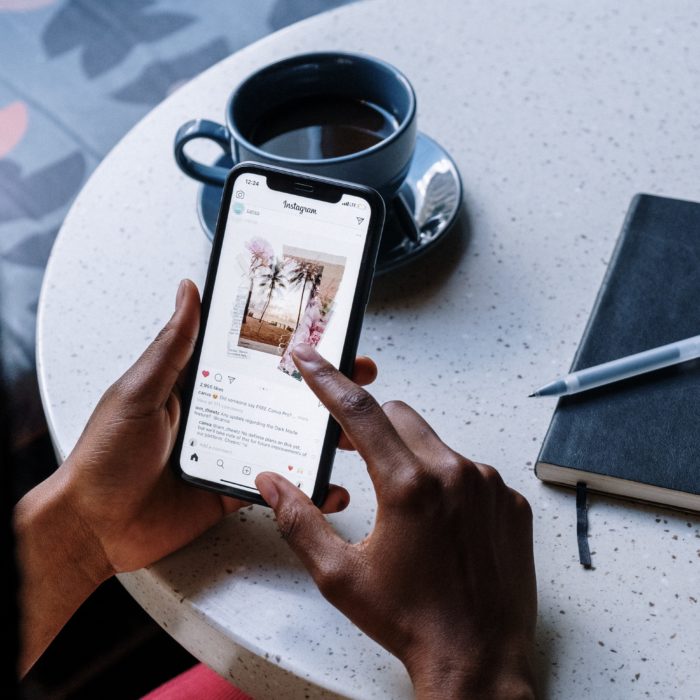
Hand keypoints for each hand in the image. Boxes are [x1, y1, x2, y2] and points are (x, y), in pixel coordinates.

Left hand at [16, 280, 376, 673]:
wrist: (94, 528)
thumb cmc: (105, 455)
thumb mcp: (139, 392)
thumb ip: (172, 347)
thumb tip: (189, 291)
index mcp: (203, 383)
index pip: (257, 355)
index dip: (293, 344)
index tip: (328, 331)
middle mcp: (225, 412)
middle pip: (283, 393)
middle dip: (325, 385)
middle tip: (359, 373)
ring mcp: (234, 450)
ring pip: (289, 437)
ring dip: (325, 434)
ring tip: (354, 432)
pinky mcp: (236, 488)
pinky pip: (279, 483)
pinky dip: (307, 486)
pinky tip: (330, 486)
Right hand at [256, 345, 536, 699]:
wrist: (477, 659)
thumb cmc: (410, 620)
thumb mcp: (340, 575)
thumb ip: (299, 520)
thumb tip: (272, 482)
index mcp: (409, 486)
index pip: (359, 411)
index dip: (328, 380)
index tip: (311, 359)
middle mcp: (455, 474)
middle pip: (399, 416)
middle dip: (369, 424)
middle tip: (350, 451)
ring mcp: (488, 486)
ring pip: (435, 442)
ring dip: (409, 456)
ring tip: (401, 506)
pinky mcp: (509, 502)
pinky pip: (469, 470)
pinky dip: (446, 480)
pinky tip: (439, 523)